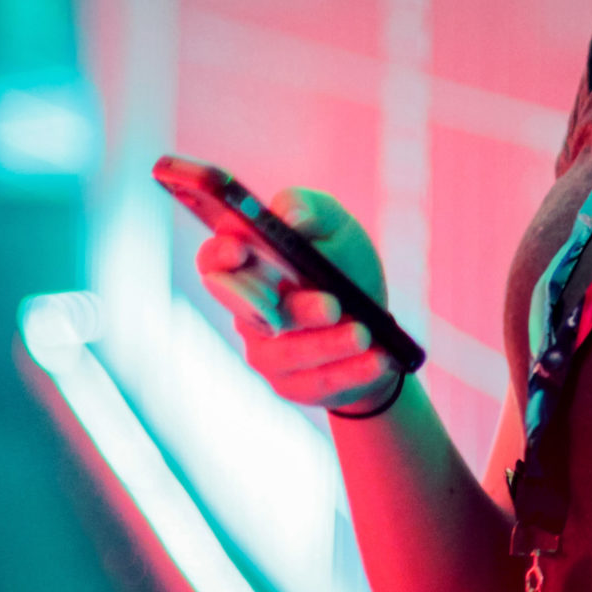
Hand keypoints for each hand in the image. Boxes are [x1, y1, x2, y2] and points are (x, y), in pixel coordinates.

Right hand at [195, 187, 401, 415]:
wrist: (376, 326)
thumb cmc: (344, 265)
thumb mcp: (336, 227)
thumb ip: (310, 208)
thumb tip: (290, 216)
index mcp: (249, 266)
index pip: (214, 260)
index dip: (220, 255)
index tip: (243, 249)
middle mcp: (247, 311)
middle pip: (250, 312)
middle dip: (293, 308)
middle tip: (332, 305)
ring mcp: (265, 351)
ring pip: (288, 351)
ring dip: (330, 343)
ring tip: (366, 334)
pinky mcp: (290, 384)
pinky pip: (315, 381)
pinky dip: (350, 370)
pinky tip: (378, 359)